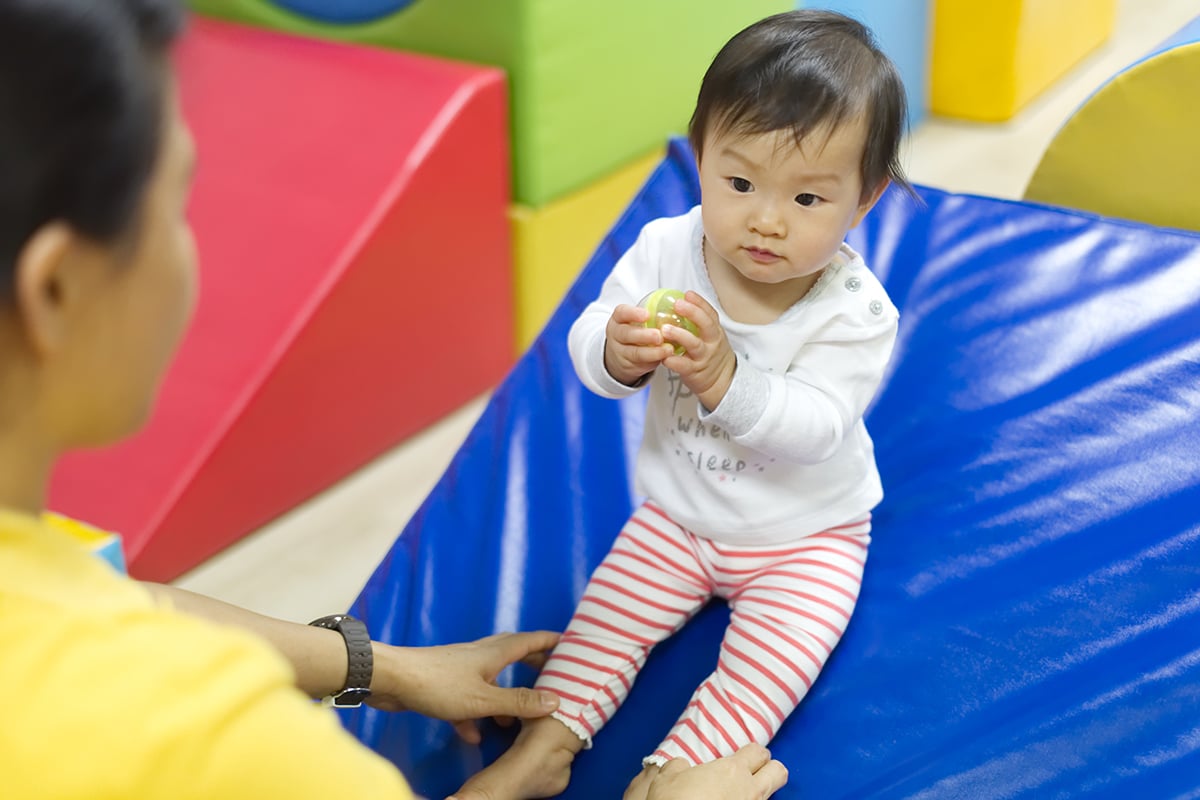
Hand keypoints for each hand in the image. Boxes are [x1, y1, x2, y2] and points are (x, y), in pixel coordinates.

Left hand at [367, 631, 560, 743]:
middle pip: (513, 655)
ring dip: (502, 698)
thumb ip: (518, 701)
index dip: (551, 641)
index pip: (531, 641)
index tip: (571, 642)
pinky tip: (472, 735)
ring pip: (489, 680)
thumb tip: (555, 699)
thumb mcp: (483, 699)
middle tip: (549, 676)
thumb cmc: (437, 684)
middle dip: (531, 666)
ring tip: (511, 721)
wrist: (390, 680)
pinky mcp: (443, 683)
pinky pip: (466, 697)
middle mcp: (480, 656)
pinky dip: (473, 714)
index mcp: (494, 653)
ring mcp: (460, 668)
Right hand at [604, 303, 674, 385]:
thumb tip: (684, 301)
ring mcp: (621, 352)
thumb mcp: (638, 320)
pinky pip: (642, 364)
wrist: (622, 355)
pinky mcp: (629, 366)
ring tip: (668, 349)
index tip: (647, 314)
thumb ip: (654, 313)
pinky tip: (666, 357)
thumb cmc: (636, 331)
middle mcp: (617, 335)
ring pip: (634, 352)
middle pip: (626, 334)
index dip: (633, 313)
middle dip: (643, 335)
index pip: (622, 313)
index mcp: (619, 319)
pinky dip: (655, 360)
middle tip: (658, 335)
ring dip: (652, 351)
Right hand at [643, 745, 787, 799]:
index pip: (758, 751)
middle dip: (770, 769)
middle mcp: (750, 791)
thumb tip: (681, 766)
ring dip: (758, 792)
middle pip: (778, 772)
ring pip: (770, 796)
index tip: (743, 755)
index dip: (752, 752)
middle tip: (754, 771)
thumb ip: (680, 766)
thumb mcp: (668, 778)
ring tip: (738, 794)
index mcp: (732, 770)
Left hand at [659, 291, 736, 410]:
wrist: (722, 382)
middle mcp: (712, 342)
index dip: (699, 303)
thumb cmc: (711, 355)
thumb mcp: (711, 337)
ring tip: (665, 329)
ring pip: (694, 344)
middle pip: (706, 325)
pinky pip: (684, 366)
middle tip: (677, 304)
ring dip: (680, 335)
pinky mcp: (695, 371)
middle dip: (692, 313)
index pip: (709, 313)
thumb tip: (681, 303)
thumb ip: (699, 323)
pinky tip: (664, 356)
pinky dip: (674, 361)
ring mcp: (704, 357)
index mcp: (714, 332)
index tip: (687, 294)